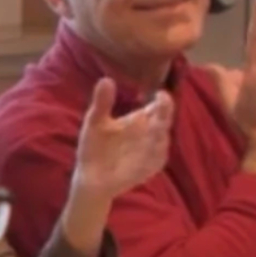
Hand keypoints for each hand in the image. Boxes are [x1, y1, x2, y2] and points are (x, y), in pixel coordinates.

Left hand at [57, 81, 174, 256]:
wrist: (89, 177)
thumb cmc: (95, 146)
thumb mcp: (95, 122)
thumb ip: (102, 102)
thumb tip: (105, 79)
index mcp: (142, 119)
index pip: (157, 106)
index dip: (162, 100)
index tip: (160, 94)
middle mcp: (151, 133)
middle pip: (164, 121)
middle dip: (165, 114)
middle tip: (162, 105)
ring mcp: (152, 151)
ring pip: (162, 141)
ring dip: (159, 136)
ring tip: (154, 129)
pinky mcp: (150, 168)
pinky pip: (156, 161)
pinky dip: (154, 156)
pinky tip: (149, 153)